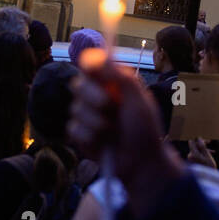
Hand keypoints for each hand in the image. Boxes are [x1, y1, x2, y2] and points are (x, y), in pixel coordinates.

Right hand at [69, 49, 186, 217]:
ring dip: (96, 122)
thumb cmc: (145, 131)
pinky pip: (73, 129)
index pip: (92, 65)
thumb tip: (100, 55)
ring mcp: (86, 116)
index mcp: (112, 84)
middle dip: (93, 96)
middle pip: (78, 84)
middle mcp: (97, 96)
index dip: (89, 65)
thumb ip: (121, 77)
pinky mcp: (80, 135)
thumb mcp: (139, 100)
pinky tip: (103, 144)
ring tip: (113, 132)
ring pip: (75, 109)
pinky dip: (90, 137)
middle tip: (110, 106)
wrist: (141, 164)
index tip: (93, 69)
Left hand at [187, 137, 215, 168]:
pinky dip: (202, 154)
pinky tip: (209, 155)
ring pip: (196, 150)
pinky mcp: (192, 162)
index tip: (207, 141)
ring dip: (203, 149)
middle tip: (210, 142)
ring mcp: (190, 159)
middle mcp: (189, 156)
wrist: (207, 178)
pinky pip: (196, 154)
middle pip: (194, 146)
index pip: (192, 142)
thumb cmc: (208, 167)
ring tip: (212, 151)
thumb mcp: (207, 155)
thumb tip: (198, 138)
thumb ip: (202, 146)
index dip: (199, 140)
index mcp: (193, 154)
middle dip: (202, 144)